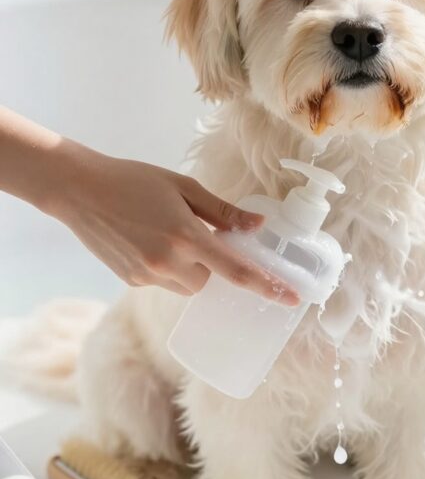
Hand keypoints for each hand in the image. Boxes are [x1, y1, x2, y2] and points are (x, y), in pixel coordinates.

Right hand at [48, 143, 298, 301]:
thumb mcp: (182, 186)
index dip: (267, 286)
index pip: (236, 271)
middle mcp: (168, 262)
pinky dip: (166, 268)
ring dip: (190, 269)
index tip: (292, 299)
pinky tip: (147, 239)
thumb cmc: (133, 180)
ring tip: (167, 233)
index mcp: (187, 236)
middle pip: (209, 282)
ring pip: (186, 286)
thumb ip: (223, 210)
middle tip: (197, 234)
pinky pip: (162, 282)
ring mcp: (147, 274)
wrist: (78, 190)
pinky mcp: (130, 280)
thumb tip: (258, 225)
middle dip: (211, 265)